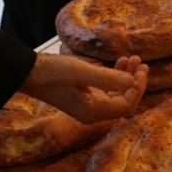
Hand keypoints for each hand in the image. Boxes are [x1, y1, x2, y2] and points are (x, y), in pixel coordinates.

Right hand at [19, 53, 146, 123]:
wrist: (30, 73)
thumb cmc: (53, 73)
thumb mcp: (81, 72)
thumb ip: (107, 78)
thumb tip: (131, 82)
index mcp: (94, 112)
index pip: (127, 106)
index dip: (138, 89)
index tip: (142, 70)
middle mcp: (94, 113)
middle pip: (124, 102)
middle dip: (135, 83)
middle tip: (141, 63)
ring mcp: (89, 105)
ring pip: (117, 95)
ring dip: (127, 78)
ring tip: (132, 58)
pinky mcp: (85, 97)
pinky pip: (107, 91)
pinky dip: (116, 78)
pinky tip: (120, 62)